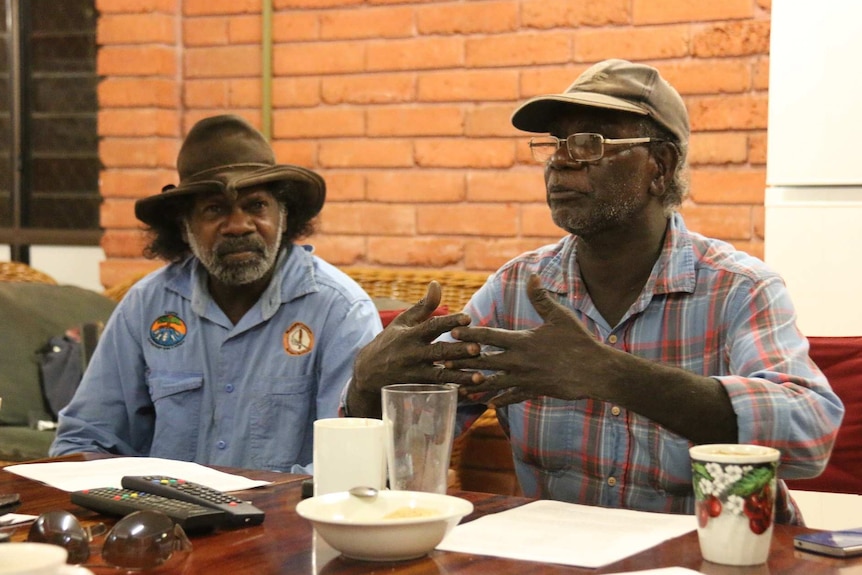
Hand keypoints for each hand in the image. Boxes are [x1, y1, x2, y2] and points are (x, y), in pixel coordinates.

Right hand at [352, 281, 482, 395]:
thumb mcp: (402, 322)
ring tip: (480, 377)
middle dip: (458, 351)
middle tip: (477, 348)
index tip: (467, 318)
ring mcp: (414, 374)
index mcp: (410, 335)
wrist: (367, 372)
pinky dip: (453, 392)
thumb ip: (423, 306)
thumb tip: (437, 284)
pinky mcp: (416, 389)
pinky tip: (470, 393)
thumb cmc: (391, 342)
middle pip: (438, 352)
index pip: (431, 326)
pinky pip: (437, 391)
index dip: (449, 322)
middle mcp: (412, 354)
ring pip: (440, 375)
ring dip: (461, 377)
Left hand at [447, 274, 619, 405]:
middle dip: (462, 361)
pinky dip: (498, 400)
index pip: (489, 336)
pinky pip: (511, 397)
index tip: (451, 331)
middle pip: (483, 361)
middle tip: (442, 361)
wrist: (595, 371)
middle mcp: (519, 361)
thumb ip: (541, 298)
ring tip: (457, 387)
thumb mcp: (559, 316)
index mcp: (522, 341)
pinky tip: (486, 403)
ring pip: (493, 383)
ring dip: (473, 385)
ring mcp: (525, 379)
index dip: (469, 333)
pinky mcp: (534, 392)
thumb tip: (532, 276)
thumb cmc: (578, 341)